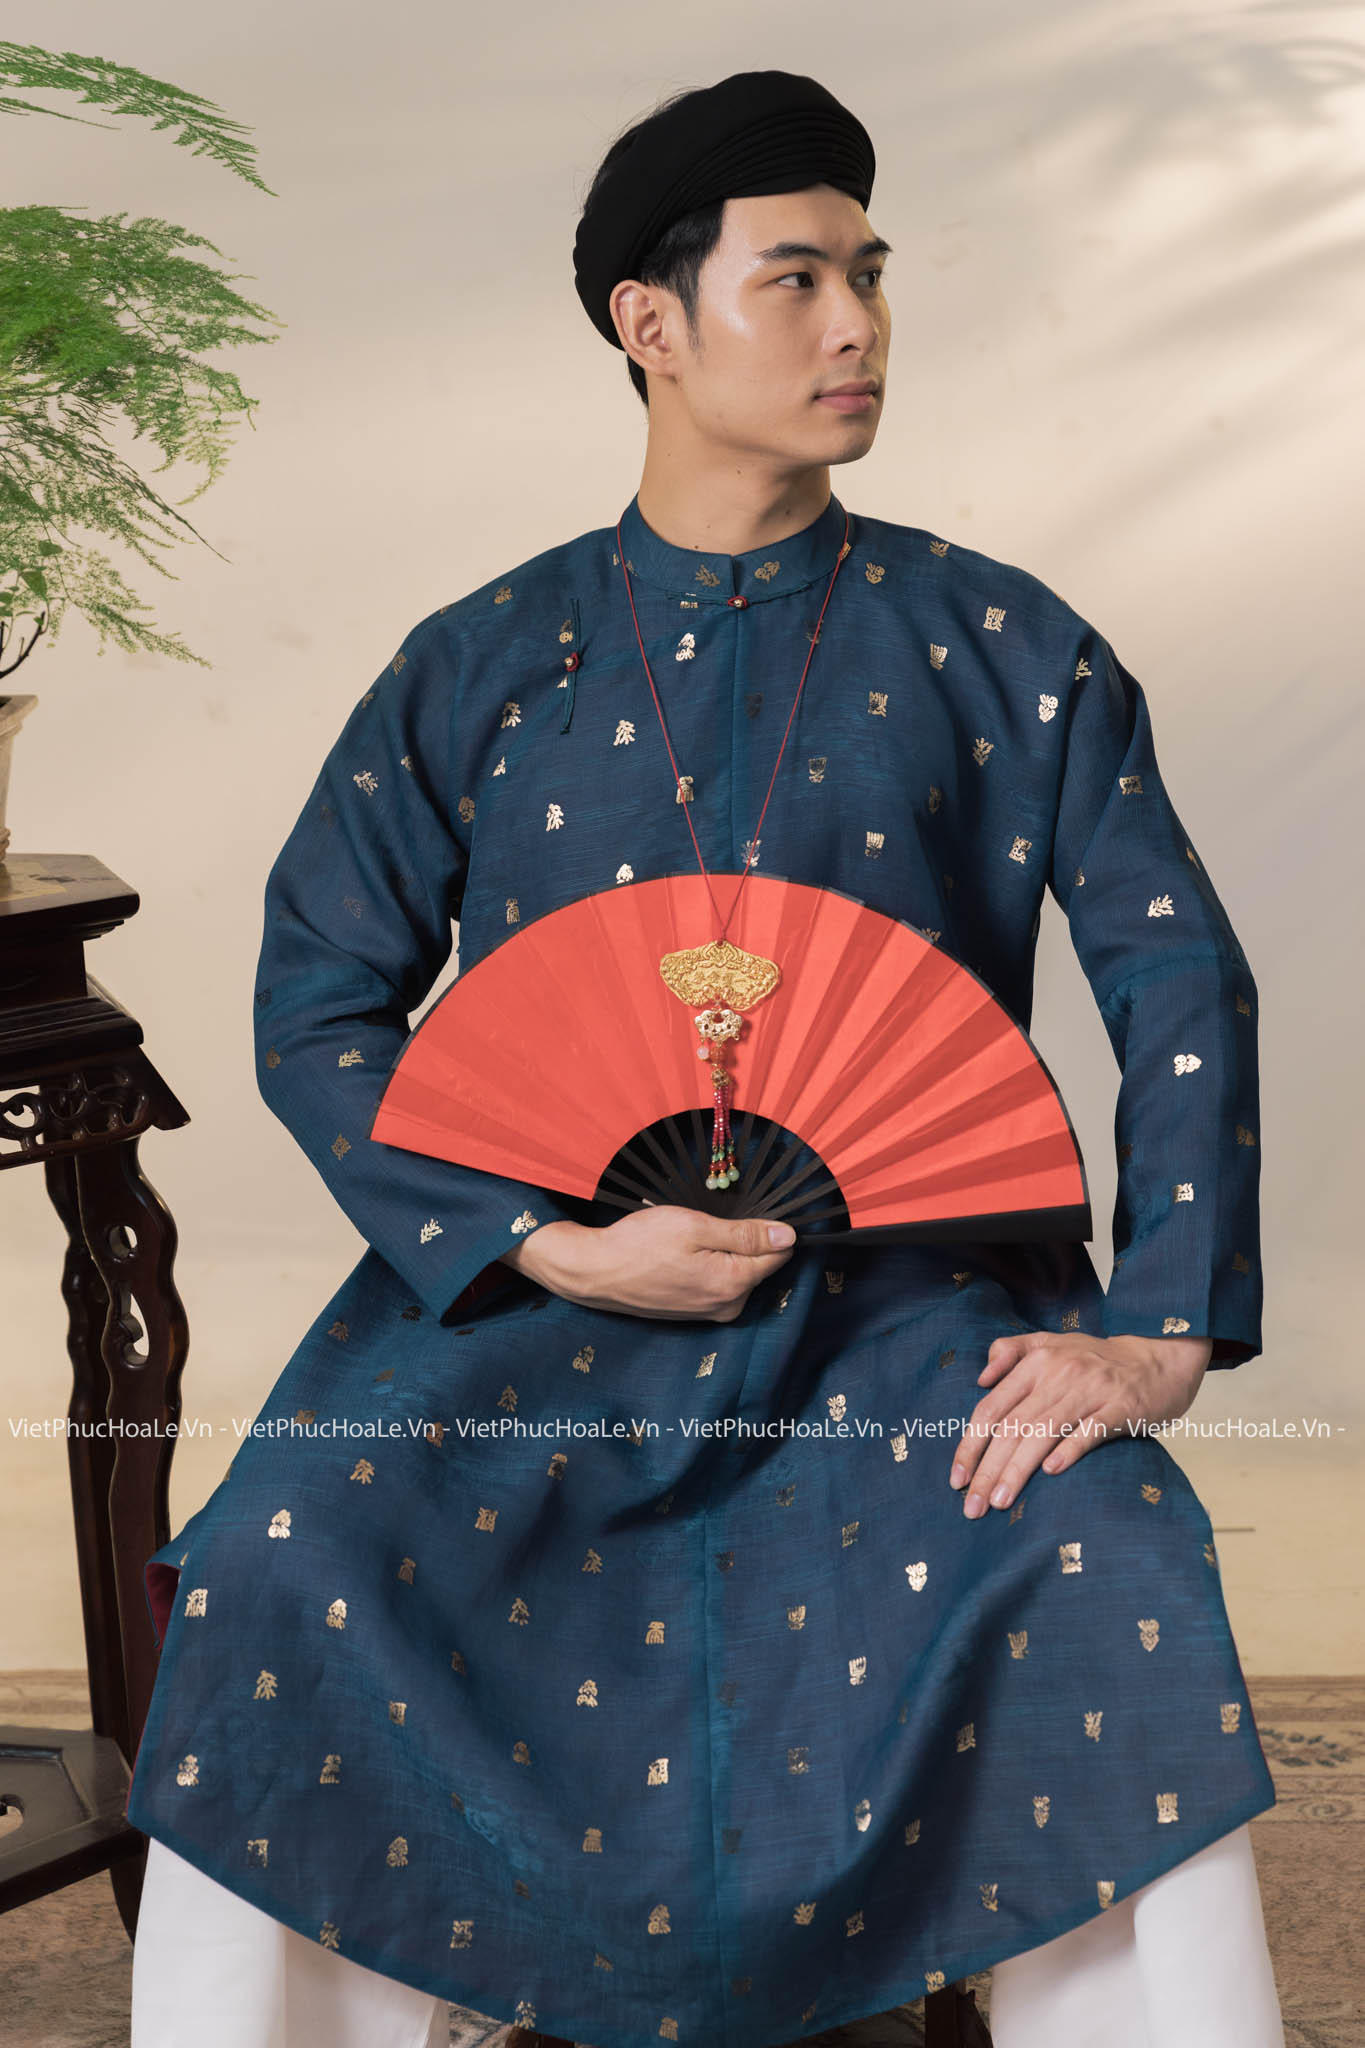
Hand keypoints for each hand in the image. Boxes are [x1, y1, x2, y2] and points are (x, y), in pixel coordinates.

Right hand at [498, 1204, 798, 1320]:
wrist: (595, 1273)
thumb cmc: (640, 1244)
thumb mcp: (695, 1227)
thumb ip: (746, 1234)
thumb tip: (790, 1237)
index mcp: (734, 1283)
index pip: (780, 1254)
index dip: (771, 1228)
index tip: (748, 1211)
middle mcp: (729, 1305)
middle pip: (760, 1265)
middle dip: (744, 1240)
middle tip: (707, 1222)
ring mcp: (712, 1313)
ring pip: (738, 1274)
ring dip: (724, 1252)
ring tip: (689, 1239)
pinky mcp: (696, 1313)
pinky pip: (718, 1284)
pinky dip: (710, 1266)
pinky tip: (682, 1255)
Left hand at [948, 1330, 1212, 1517]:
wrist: (1159, 1356)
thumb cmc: (1096, 1358)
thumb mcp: (1050, 1342)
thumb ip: (1011, 1351)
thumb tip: (980, 1379)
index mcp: (1036, 1362)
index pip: (991, 1408)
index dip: (970, 1445)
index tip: (956, 1480)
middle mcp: (1059, 1374)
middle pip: (1013, 1426)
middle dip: (988, 1469)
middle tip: (972, 1506)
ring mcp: (1091, 1390)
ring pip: (1044, 1432)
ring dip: (1018, 1469)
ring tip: (1000, 1502)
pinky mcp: (1122, 1406)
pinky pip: (1091, 1429)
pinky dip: (1070, 1449)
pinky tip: (1051, 1472)